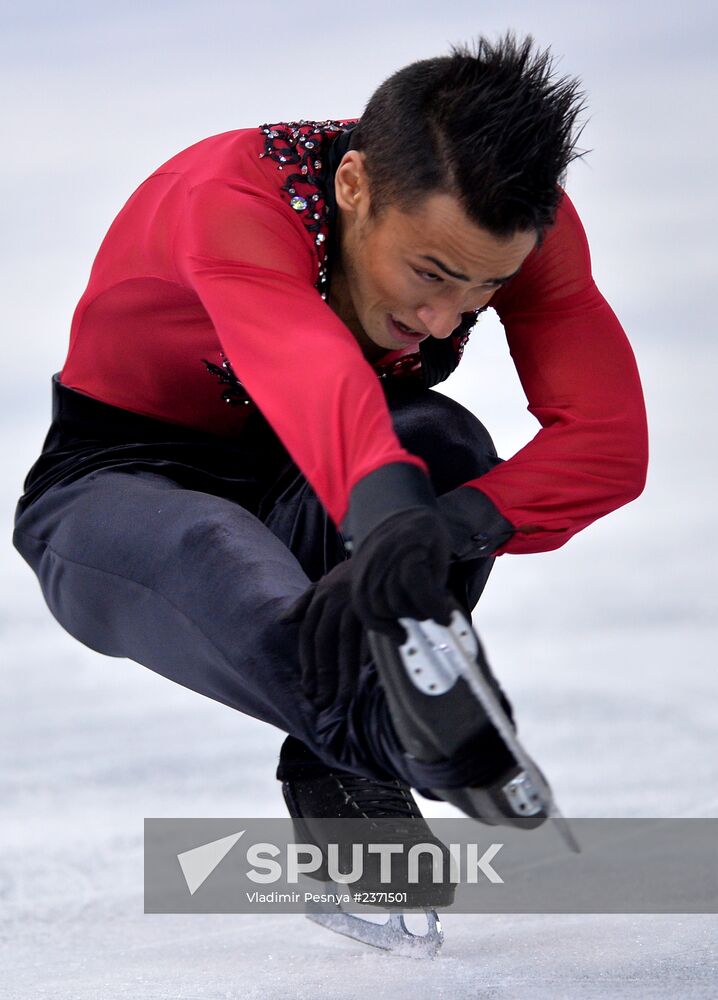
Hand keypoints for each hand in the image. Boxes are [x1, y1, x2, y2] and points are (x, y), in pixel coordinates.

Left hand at [279, 560, 369, 710]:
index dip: (308, 663)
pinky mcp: (375, 603)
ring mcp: (354, 600)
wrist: (387, 543)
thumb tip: (283, 621)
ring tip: (344, 697)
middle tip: (323, 701)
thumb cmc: (357, 569)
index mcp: (321, 596)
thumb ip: (305, 602)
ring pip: (344, 643)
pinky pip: (370, 636)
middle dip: (322, 674)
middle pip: (322, 642)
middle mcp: (333, 599)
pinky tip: (370, 674)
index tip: (309, 688)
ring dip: (344, 672)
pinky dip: (369, 655)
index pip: (308, 635)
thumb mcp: (327, 581)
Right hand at [349, 506, 454, 640]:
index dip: (435, 608)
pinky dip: (380, 626)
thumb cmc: (422, 528)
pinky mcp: (356, 579)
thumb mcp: (440, 547)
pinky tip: (398, 634)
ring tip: (418, 616)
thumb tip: (438, 611)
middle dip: (420, 613)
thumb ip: (437, 578)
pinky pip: (364, 610)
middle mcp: (381, 561)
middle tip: (435, 615)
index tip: (447, 619)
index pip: (419, 589)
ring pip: (381, 609)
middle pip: (399, 602)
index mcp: (406, 548)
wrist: (392, 510)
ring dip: (401, 619)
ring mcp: (365, 570)